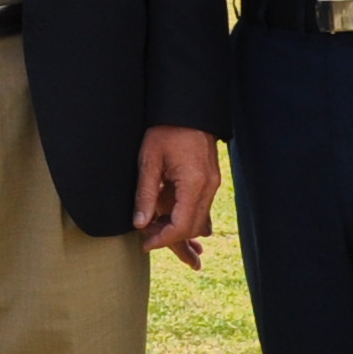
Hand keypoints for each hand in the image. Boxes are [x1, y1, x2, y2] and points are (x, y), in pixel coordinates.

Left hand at [133, 124, 219, 264]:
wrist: (187, 109)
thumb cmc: (166, 130)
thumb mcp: (149, 161)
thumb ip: (145, 194)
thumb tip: (140, 223)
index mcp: (194, 184)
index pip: (181, 226)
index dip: (163, 239)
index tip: (145, 244)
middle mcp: (208, 187)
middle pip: (192, 227)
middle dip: (169, 237)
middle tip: (146, 235)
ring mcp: (212, 184)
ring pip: (198, 220)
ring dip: (177, 227)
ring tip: (154, 227)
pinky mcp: (209, 180)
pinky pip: (200, 207)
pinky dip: (185, 216)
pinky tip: (169, 218)